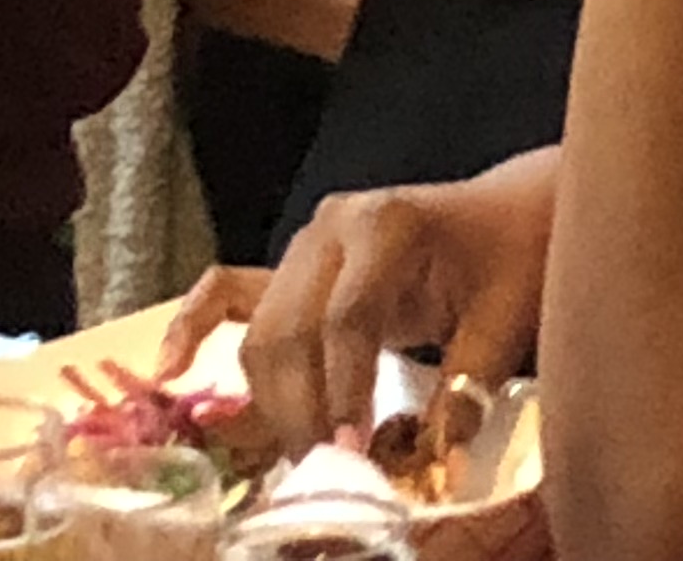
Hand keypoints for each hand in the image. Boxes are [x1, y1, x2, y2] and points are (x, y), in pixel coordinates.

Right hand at [163, 148, 559, 459]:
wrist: (510, 210)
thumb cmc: (514, 253)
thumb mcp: (506, 315)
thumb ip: (469, 384)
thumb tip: (437, 463)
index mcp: (387, 224)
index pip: (349, 316)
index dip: (345, 389)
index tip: (353, 451)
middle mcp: (331, 227)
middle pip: (292, 328)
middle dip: (303, 409)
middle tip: (324, 472)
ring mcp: (302, 244)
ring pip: (262, 332)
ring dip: (273, 401)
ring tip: (303, 459)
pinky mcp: (290, 267)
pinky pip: (228, 294)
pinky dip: (194, 329)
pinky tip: (167, 373)